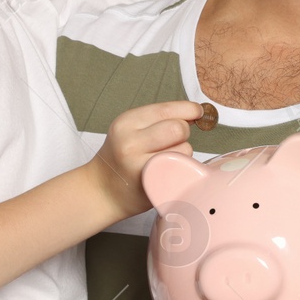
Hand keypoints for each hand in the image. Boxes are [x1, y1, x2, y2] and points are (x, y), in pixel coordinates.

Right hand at [90, 100, 205, 221]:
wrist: (102, 191)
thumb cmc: (123, 157)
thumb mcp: (131, 129)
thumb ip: (160, 118)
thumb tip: (196, 111)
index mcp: (126, 123)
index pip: (167, 110)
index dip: (189, 109)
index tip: (197, 111)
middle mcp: (130, 143)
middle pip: (179, 128)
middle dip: (184, 132)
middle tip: (174, 140)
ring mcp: (141, 166)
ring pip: (185, 149)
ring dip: (183, 152)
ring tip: (165, 158)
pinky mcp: (153, 185)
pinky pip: (183, 168)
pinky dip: (182, 167)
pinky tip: (167, 170)